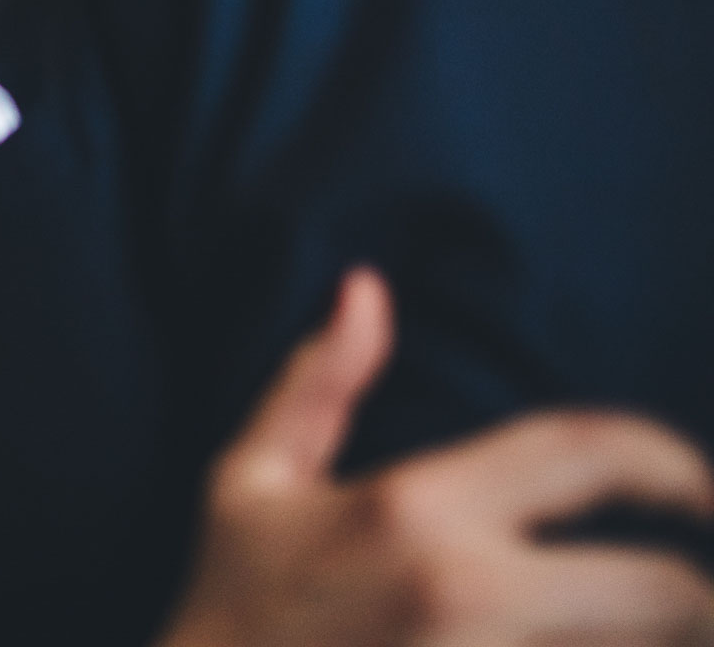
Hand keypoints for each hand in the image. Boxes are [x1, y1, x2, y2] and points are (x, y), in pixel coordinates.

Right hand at [160, 268, 713, 646]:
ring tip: (658, 629)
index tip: (696, 483)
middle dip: (701, 594)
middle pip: (667, 592)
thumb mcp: (250, 479)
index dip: (672, 460)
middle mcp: (467, 593)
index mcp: (416, 509)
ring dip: (659, 642)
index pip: (590, 454)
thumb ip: (317, 382)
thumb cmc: (231, 603)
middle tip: (698, 590)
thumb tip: (365, 287)